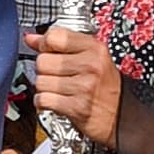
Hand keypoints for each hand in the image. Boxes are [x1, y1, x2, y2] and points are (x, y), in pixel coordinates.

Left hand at [31, 24, 123, 150]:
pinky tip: (55, 101)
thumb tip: (30, 38)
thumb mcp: (90, 58)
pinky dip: (43, 102)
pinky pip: (43, 99)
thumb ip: (60, 45)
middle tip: (57, 76)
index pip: (55, 36)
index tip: (48, 52)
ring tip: (59, 91)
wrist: (122, 117)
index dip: (45, 45)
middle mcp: (91, 65)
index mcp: (95, 48)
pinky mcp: (77, 107)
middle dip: (45, 70)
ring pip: (40, 81)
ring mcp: (84, 86)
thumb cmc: (105, 88)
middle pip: (43, 60)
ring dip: (45, 88)